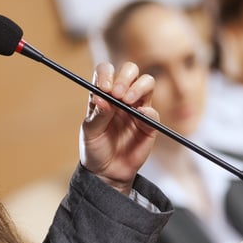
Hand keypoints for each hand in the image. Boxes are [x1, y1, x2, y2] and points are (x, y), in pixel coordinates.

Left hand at [79, 62, 157, 194]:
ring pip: (147, 83)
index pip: (106, 71)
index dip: (107, 74)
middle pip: (130, 71)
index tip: (105, 88)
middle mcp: (121, 97)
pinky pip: (153, 112)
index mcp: (104, 94)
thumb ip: (97, 115)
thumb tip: (102, 98)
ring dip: (138, 87)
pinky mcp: (149, 124)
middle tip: (117, 93)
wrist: (107, 172)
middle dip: (125, 77)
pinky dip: (148, 111)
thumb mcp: (90, 132)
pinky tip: (140, 116)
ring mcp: (137, 108)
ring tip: (128, 101)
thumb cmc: (95, 149)